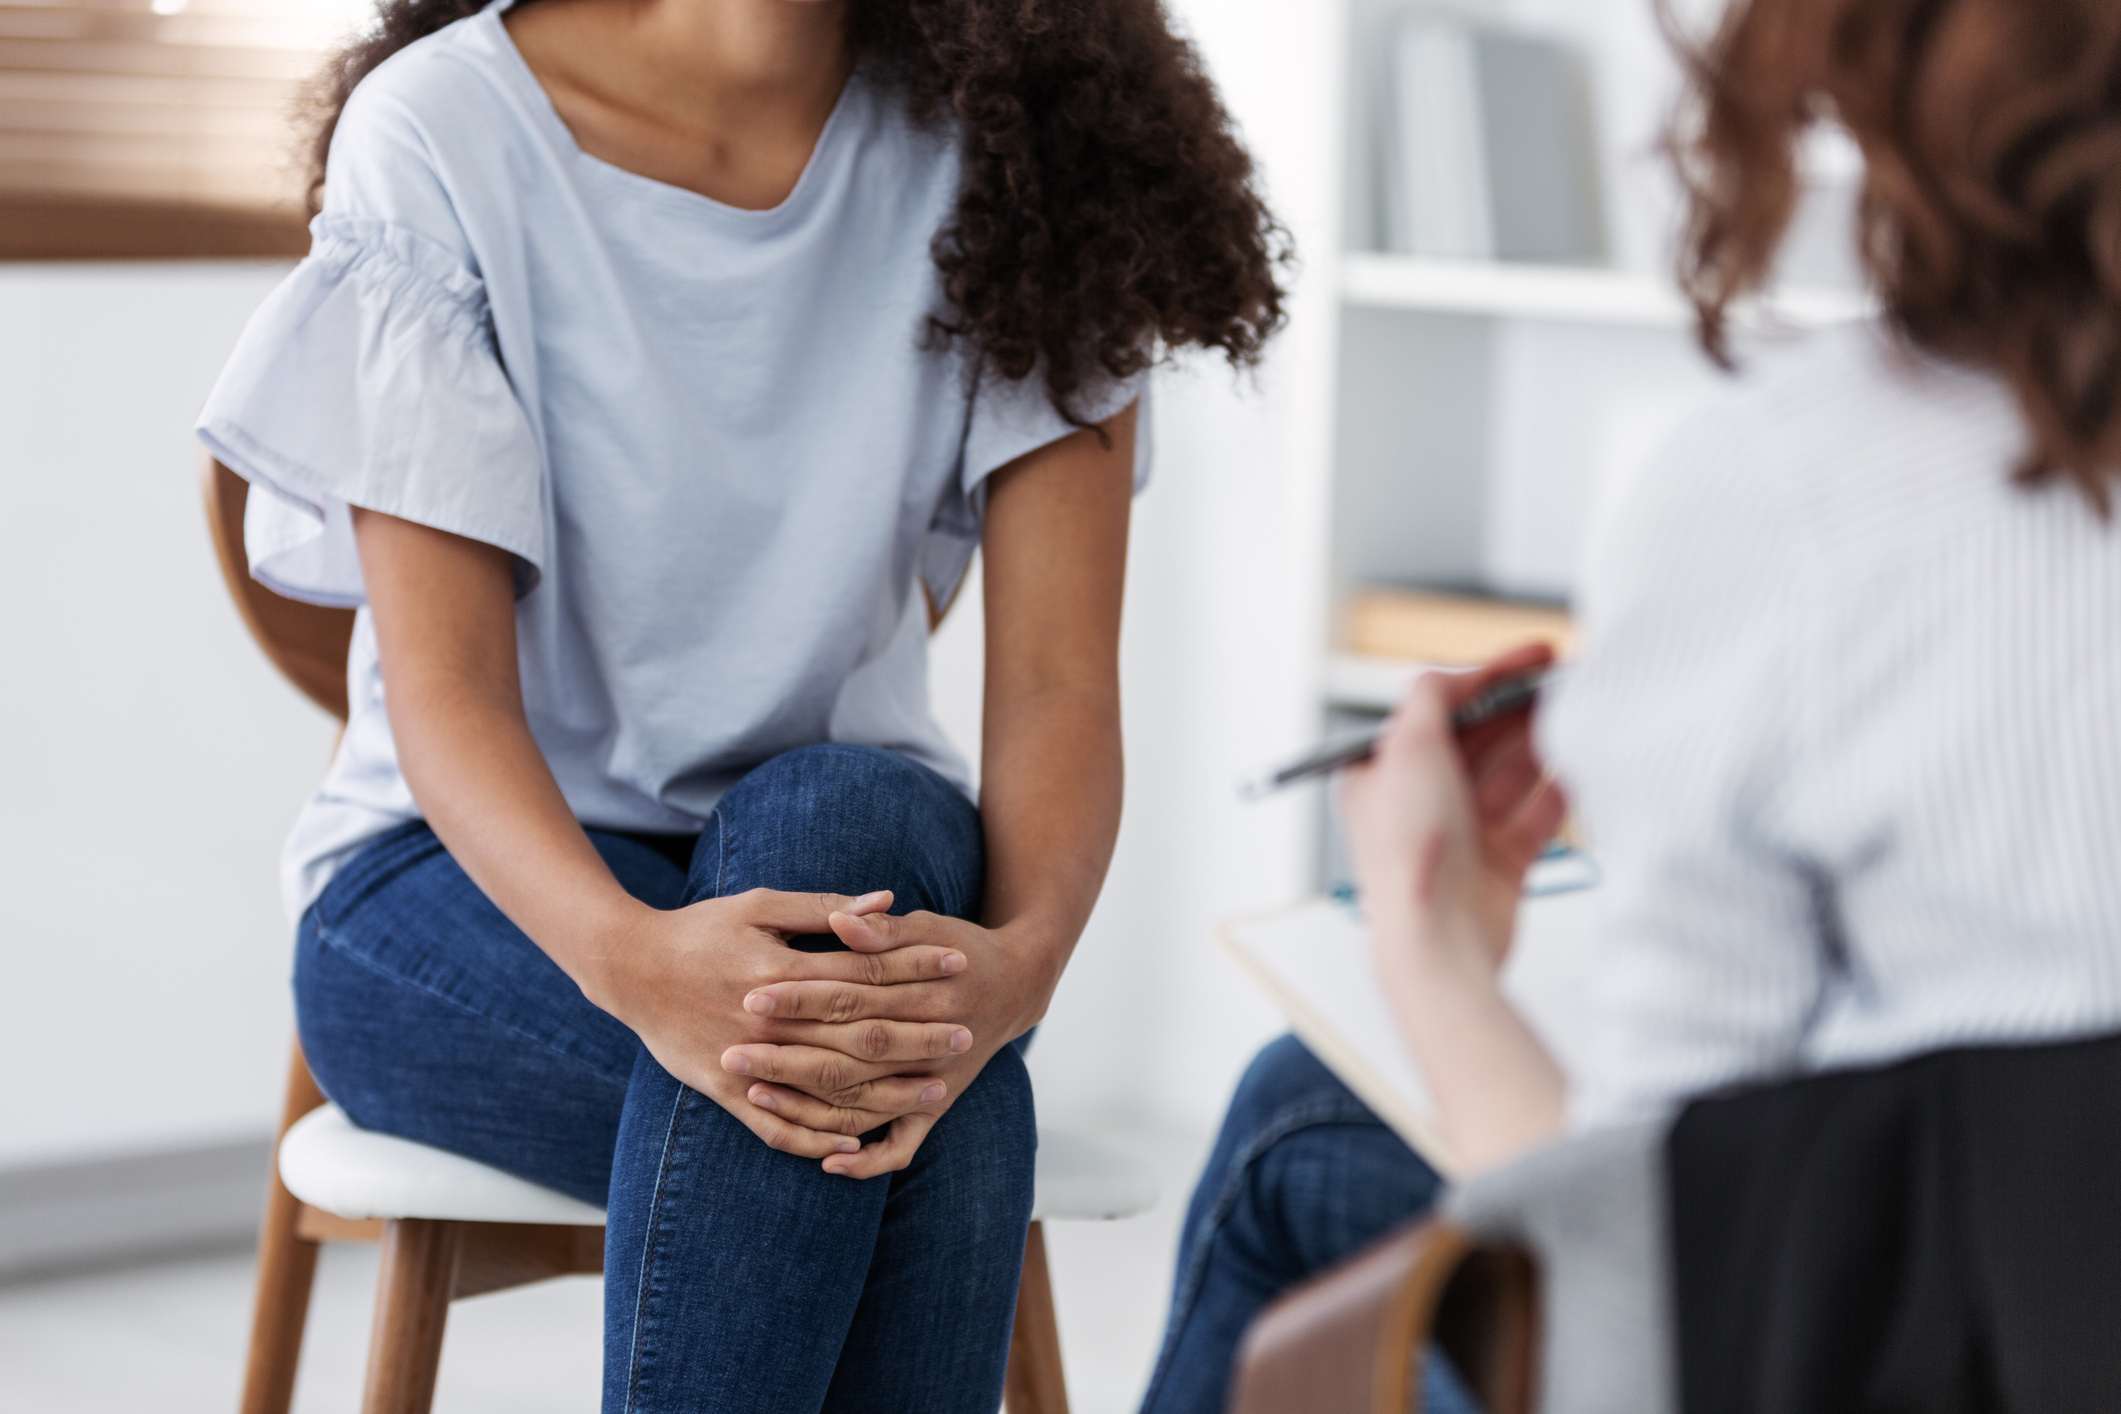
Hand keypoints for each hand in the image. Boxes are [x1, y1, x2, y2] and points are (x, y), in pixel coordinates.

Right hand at [589, 888, 975, 1161]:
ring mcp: (747, 1062)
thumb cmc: (699, 928)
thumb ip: (823, 908)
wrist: (627, 967)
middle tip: (966, 1036)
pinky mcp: (724, 1090)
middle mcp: (771, 1022)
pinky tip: (857, 1144)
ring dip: (886, 1093)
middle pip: (859, 1035)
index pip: (865, 973)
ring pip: (829, 1087)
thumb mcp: (759, 905)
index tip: (959, 964)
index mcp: (783, 972)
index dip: (916, 968)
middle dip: (917, 1036)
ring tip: (935, 1092)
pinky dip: (817, 1138)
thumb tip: (886, 900)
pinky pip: (776, 1126)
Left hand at [724, 908, 1052, 1178]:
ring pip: (865, 1103)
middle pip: (849, 1054)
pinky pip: (903, 1146)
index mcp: (925, 991)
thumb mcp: (926, 925)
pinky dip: (869, 1159)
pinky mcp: (937, 1106)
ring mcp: (934, 1080)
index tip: (751, 995)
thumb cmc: (959, 945)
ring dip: (810, 1105)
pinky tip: (829, 1162)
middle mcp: (931, 1042)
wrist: (1018, 983)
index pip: (849, 996)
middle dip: (787, 1054)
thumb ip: (882, 930)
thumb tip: (842, 920)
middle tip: (733, 1050)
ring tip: (755, 1093)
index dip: (800, 997)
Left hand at [1339, 644, 1567, 971]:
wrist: (1437, 937)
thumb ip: (1430, 698)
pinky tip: (1578, 768)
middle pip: (1480, 738)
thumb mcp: (1407, 748)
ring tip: (1578, 715)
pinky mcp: (1498, 864)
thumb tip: (1453, 674)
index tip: (1532, 655)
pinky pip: (1535, 816)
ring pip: (1511, 774)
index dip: (1488, 676)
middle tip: (1564, 682)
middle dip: (1521, 708)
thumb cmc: (1410, 853)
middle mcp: (1421, 802)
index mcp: (1385, 772)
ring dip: (1543, 743)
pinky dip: (1558, 792)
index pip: (1440, 709)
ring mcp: (1461, 834)